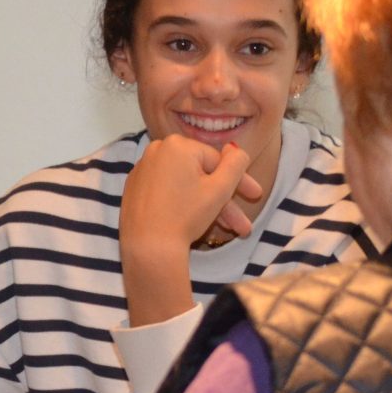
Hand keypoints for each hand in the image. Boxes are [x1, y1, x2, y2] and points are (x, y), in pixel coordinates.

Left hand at [121, 135, 260, 256]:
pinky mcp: (135, 189)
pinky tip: (199, 224)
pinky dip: (183, 204)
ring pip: (185, 186)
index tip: (256, 195)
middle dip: (225, 200)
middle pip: (200, 175)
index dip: (240, 181)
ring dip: (209, 207)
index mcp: (177, 145)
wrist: (147, 247)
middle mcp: (157, 151)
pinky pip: (167, 191)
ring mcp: (143, 170)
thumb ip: (235, 164)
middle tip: (243, 222)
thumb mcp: (220, 189)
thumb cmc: (186, 215)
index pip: (217, 161)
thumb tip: (235, 150)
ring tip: (227, 231)